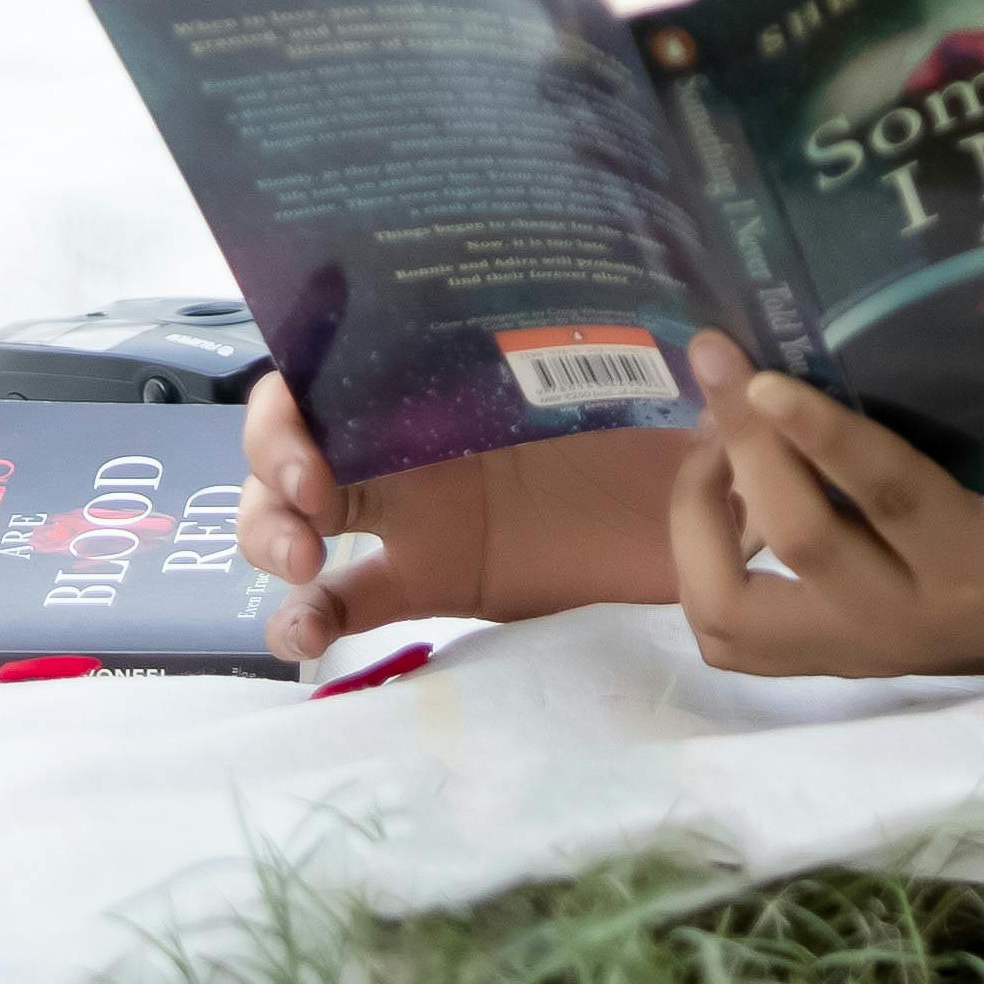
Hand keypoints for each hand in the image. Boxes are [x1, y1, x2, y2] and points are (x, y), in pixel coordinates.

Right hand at [237, 368, 685, 661]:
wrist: (707, 520)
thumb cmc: (686, 420)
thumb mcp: (678, 371)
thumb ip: (677, 355)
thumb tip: (711, 343)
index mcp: (462, 375)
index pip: (348, 354)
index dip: (305, 386)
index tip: (317, 420)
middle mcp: (423, 436)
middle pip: (297, 434)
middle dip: (275, 459)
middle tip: (313, 497)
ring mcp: (416, 513)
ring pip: (297, 515)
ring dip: (271, 533)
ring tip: (305, 564)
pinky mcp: (430, 580)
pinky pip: (347, 602)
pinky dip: (303, 620)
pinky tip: (305, 640)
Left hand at [667, 337, 983, 677]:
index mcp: (983, 564)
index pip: (890, 497)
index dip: (824, 435)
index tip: (766, 376)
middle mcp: (909, 619)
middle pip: (800, 540)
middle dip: (744, 443)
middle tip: (718, 358)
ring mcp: (861, 649)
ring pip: (733, 609)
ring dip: (701, 519)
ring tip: (713, 439)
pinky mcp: (832, 659)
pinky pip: (731, 634)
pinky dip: (701, 562)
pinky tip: (729, 491)